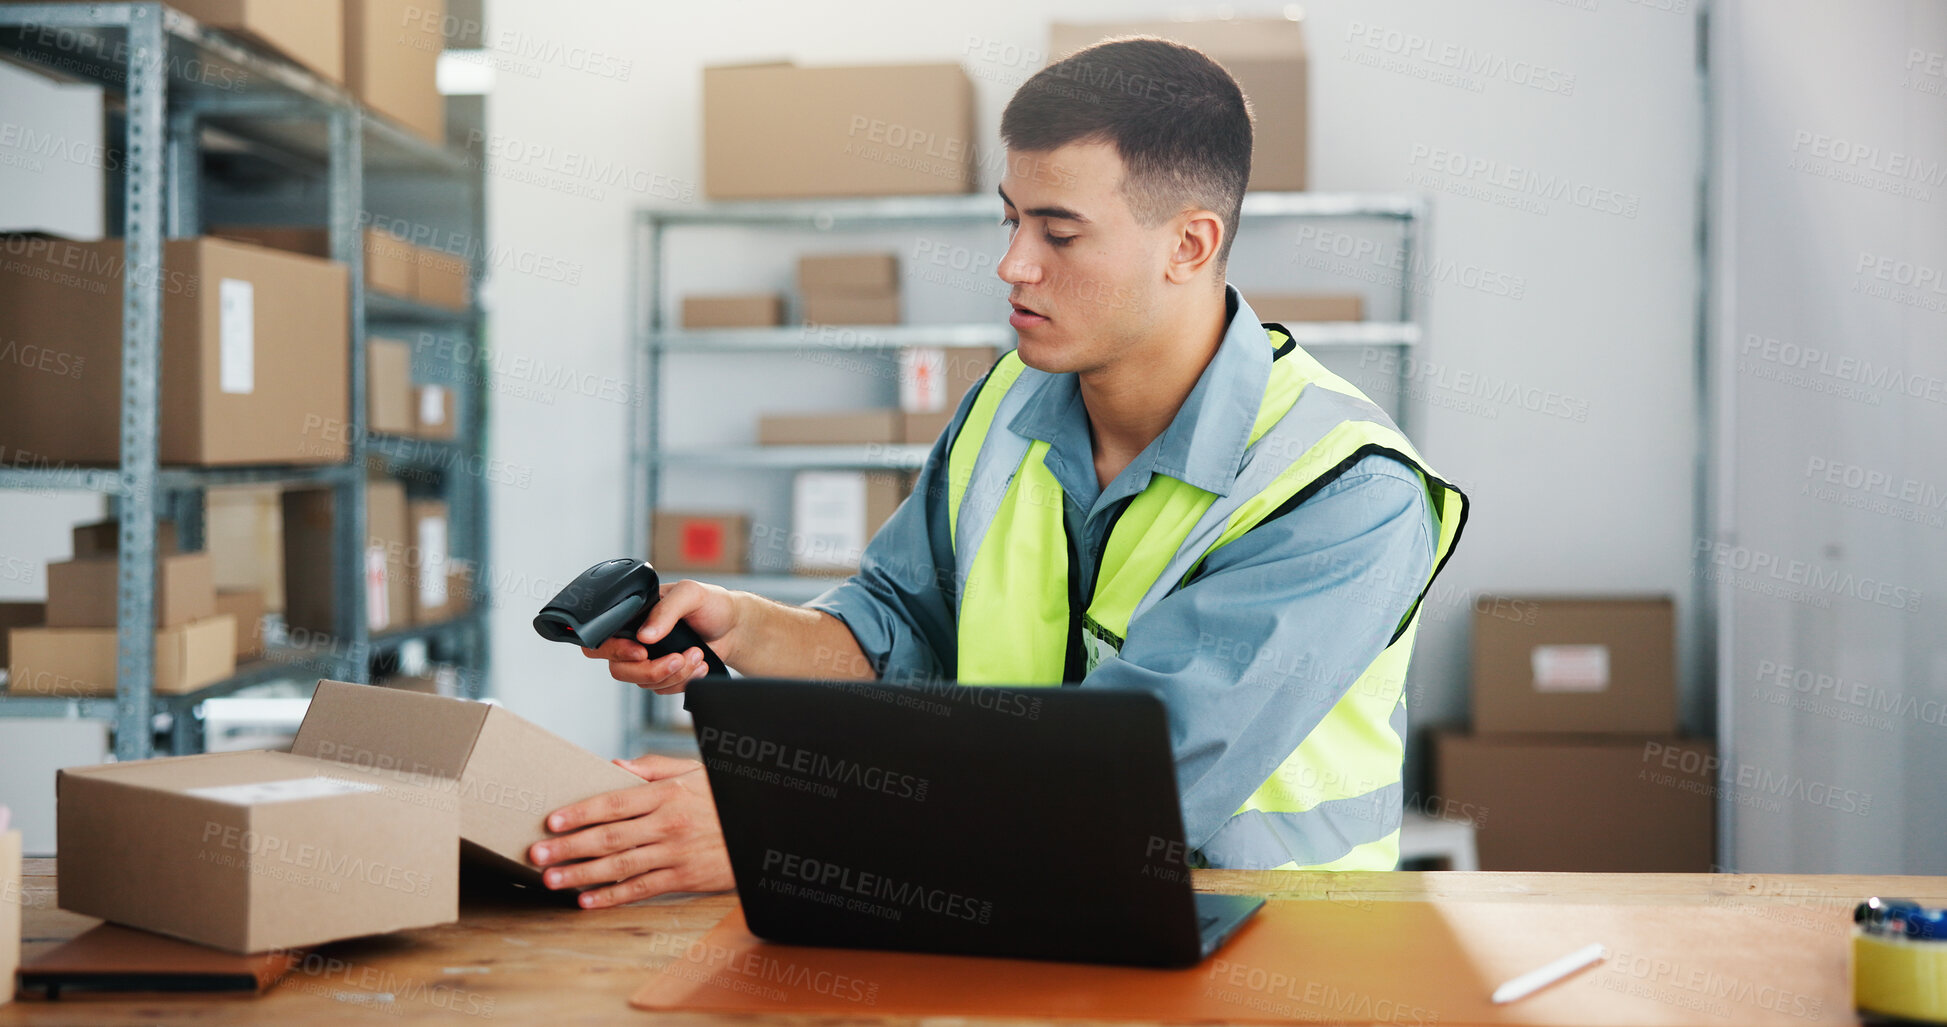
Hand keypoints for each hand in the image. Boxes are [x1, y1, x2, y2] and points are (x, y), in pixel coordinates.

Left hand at [527, 754, 733, 907]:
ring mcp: (675, 854)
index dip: (580, 813)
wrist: (760, 829)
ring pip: (619, 866)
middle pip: (609, 837)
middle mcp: (668, 824)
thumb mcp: (695, 772)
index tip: (552, 821)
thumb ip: (654, 769)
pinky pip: (640, 889)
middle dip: (569, 847)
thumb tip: (616, 766)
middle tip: (538, 854)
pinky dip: (612, 897)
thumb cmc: (723, 797)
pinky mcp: (683, 878)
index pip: (614, 803)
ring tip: (552, 879)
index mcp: (667, 795)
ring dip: (581, 874)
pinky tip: (587, 901)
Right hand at [582, 579, 739, 693]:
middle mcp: (634, 639)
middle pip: (619, 669)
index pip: (602, 639)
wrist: (734, 627)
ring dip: (674, 674)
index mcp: (632, 616)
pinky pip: (662, 690)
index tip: (642, 652)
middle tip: (678, 658)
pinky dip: (683, 681)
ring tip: (697, 655)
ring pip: (643, 682)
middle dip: (650, 669)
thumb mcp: (690, 594)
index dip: (616, 651)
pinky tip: (699, 666)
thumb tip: (645, 635)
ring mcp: (647, 660)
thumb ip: (666, 610)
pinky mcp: (663, 675)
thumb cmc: (711, 604)